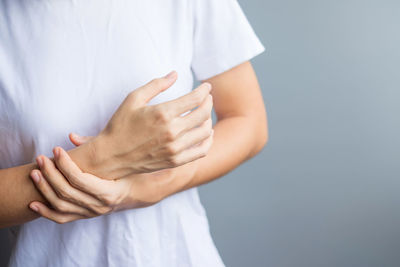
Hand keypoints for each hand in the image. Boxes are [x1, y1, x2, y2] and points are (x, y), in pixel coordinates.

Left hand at [29, 147, 170, 223]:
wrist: (139, 192)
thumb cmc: (130, 171)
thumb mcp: (119, 159)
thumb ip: (95, 147)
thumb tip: (71, 136)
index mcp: (109, 192)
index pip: (80, 179)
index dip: (65, 164)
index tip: (56, 150)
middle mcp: (99, 206)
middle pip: (66, 192)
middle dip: (50, 174)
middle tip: (41, 158)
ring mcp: (92, 213)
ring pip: (61, 205)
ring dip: (45, 189)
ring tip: (35, 173)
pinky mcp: (85, 215)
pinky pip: (62, 218)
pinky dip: (46, 213)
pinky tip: (34, 203)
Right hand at [84, 71, 213, 179]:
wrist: (111, 156)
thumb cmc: (120, 125)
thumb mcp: (133, 99)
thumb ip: (156, 85)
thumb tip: (175, 74)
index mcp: (162, 113)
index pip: (194, 99)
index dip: (204, 90)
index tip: (206, 87)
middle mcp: (172, 131)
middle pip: (203, 114)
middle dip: (208, 102)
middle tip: (207, 98)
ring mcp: (175, 148)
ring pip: (205, 132)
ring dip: (209, 120)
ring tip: (205, 114)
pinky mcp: (175, 161)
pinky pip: (201, 151)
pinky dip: (208, 141)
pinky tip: (206, 133)